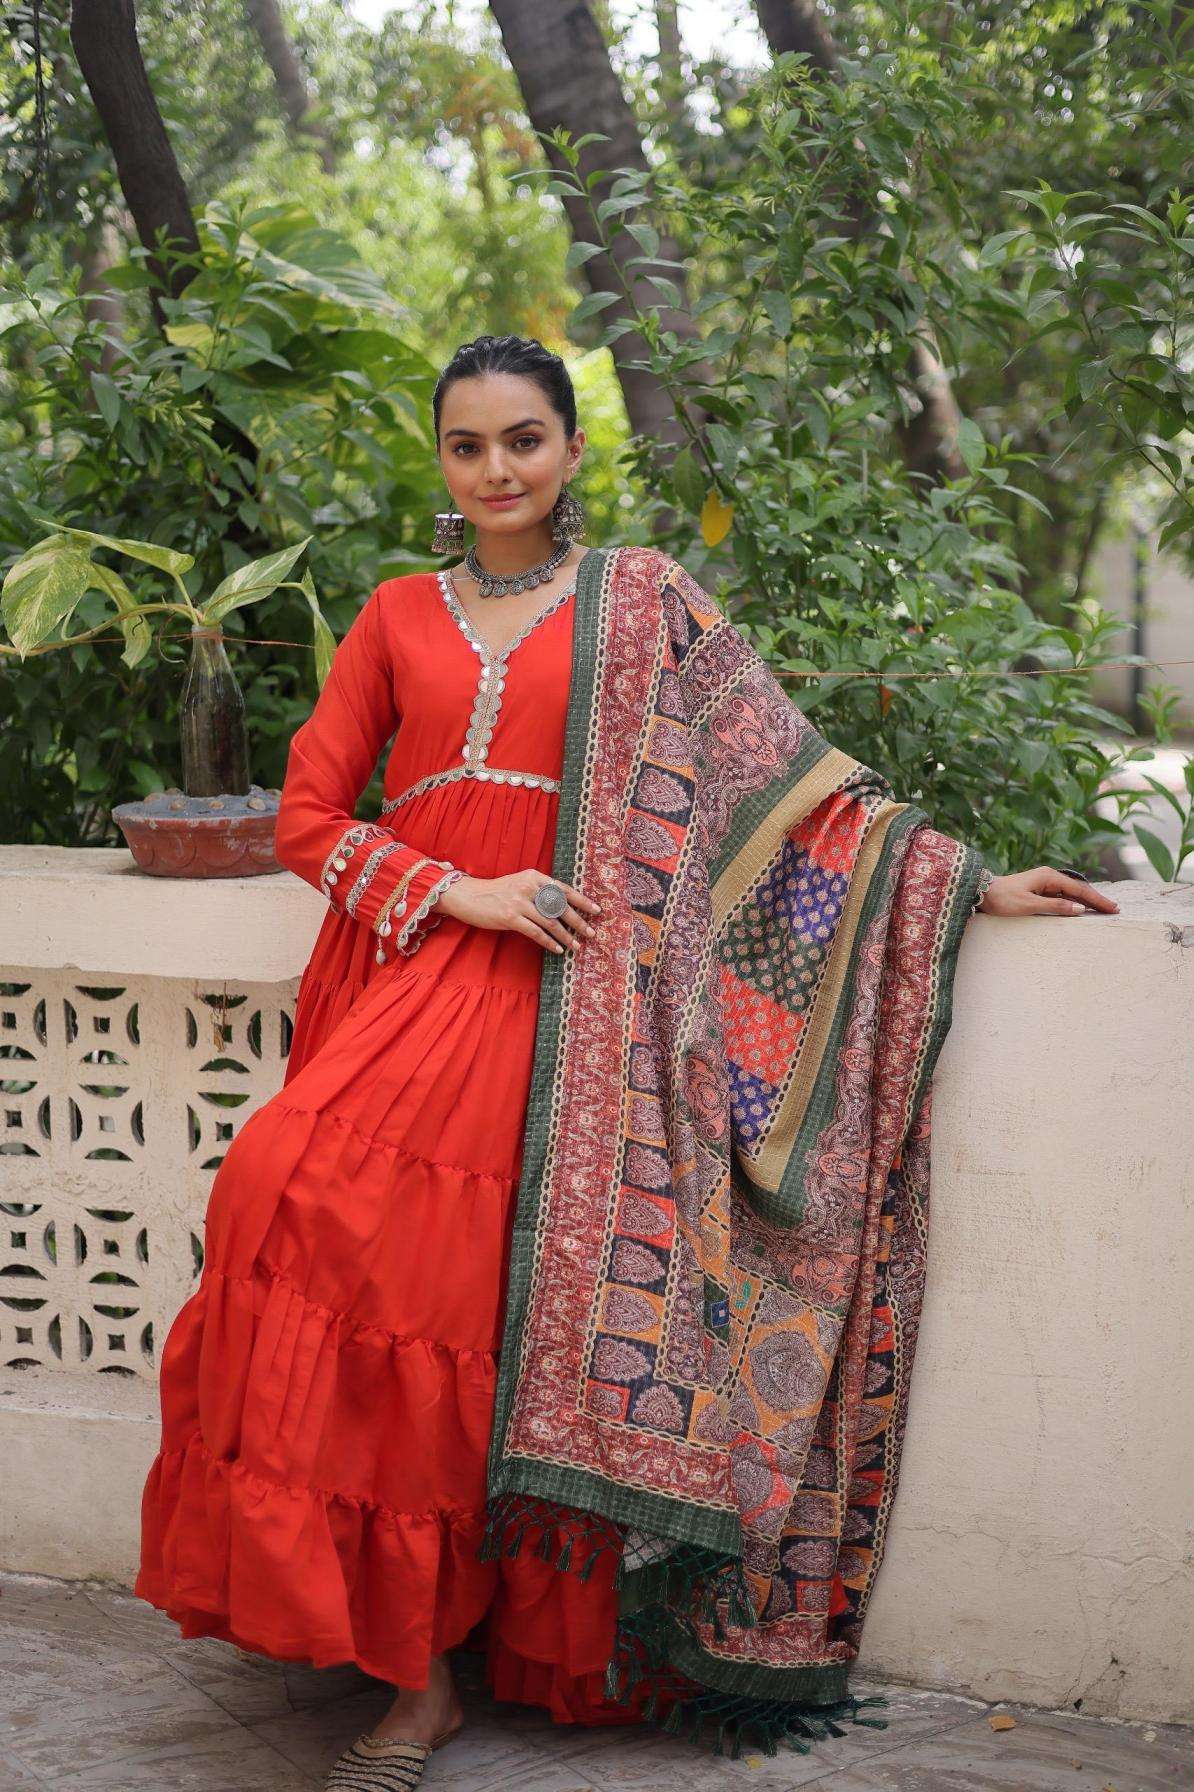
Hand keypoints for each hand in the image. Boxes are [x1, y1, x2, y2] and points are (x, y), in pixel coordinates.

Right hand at [438, 869, 601, 953]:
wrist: (469, 896)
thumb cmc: (496, 893)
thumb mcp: (519, 884)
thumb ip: (539, 891)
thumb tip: (562, 907)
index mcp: (534, 876)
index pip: (563, 889)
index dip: (582, 901)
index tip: (596, 911)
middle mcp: (529, 886)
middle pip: (560, 906)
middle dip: (578, 921)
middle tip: (591, 932)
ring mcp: (519, 902)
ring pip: (550, 922)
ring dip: (566, 935)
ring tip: (577, 945)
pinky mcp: (510, 917)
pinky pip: (536, 932)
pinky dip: (549, 942)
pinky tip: (558, 949)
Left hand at [979, 867, 1119, 917]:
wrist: (982, 893)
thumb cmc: (1003, 899)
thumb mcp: (1029, 905)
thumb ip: (1055, 906)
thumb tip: (1079, 909)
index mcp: (1049, 876)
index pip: (1079, 889)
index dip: (1097, 900)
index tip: (1112, 908)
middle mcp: (1049, 876)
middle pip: (1079, 888)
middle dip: (1096, 899)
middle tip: (1114, 909)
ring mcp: (1045, 882)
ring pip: (1072, 892)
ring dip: (1087, 900)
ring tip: (1103, 909)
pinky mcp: (1039, 889)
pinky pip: (1062, 895)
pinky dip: (1074, 902)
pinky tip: (1082, 908)